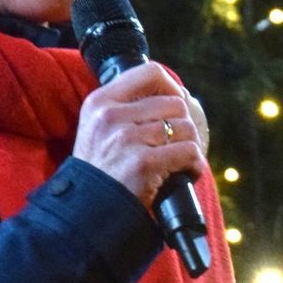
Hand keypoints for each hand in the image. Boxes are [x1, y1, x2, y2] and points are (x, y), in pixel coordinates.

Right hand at [71, 63, 205, 209]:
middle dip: (185, 125)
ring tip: (181, 161)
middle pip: (175, 103)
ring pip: (185, 128)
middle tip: (181, 143)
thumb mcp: (98, 129)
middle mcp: (111, 116)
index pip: (150, 72)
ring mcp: (126, 139)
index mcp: (100, 102)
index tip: (177, 102)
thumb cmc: (100, 171)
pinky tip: (187, 173)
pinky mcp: (143, 163)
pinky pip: (189, 153)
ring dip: (192, 146)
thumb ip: (125, 108)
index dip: (172, 85)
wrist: (87, 211)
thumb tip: (174, 94)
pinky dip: (195, 165)